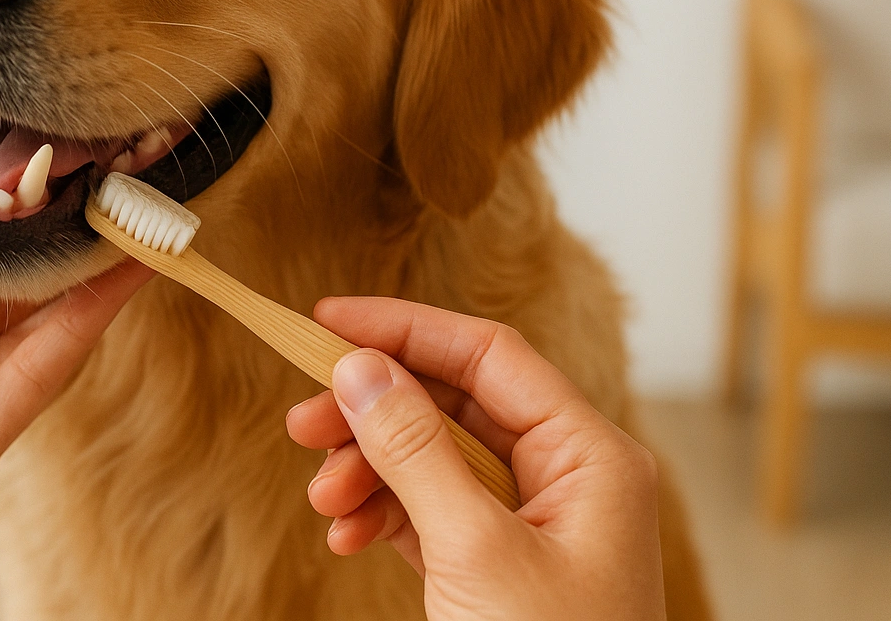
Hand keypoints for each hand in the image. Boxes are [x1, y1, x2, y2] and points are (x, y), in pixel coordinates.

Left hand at [0, 211, 149, 620]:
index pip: (1, 253)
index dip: (44, 215)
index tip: (85, 168)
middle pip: (38, 288)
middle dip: (84, 239)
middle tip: (135, 185)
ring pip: (53, 328)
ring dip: (99, 277)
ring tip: (143, 219)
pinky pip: (41, 375)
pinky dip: (83, 327)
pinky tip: (113, 278)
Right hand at [285, 298, 665, 620]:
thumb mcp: (475, 551)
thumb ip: (416, 450)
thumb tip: (360, 366)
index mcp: (590, 457)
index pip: (489, 355)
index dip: (405, 330)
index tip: (326, 322)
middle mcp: (565, 479)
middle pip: (453, 404)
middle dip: (373, 410)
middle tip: (300, 422)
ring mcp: (529, 525)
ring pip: (432, 459)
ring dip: (368, 469)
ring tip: (322, 498)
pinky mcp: (494, 567)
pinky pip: (428, 512)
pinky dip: (381, 515)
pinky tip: (346, 534)